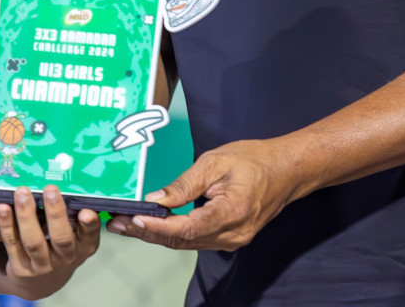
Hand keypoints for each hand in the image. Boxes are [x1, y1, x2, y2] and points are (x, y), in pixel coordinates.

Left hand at [0, 186, 100, 299]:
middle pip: (61, 238)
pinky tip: (3, 208)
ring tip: (22, 193)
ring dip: (27, 215)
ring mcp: (43, 266)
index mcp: (83, 246)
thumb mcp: (74, 235)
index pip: (89, 235)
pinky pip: (13, 244)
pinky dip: (7, 225)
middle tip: (50, 189)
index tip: (86, 211)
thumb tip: (65, 182)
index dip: (89, 225)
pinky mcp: (21, 269)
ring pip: (34, 241)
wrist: (42, 282)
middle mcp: (66, 258)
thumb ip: (73, 215)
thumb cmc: (60, 247)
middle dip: (55, 213)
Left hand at [105, 138, 298, 250]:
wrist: (287, 170)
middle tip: (117, 224)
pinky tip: (154, 226)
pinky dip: (173, 233)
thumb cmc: (255, 160)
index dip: (158, 227)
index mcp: (231, 212)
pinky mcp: (230, 238)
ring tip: (128, 225)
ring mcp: (233, 240)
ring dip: (156, 235)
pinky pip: (197, 240)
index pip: (187, 228)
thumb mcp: (216, 162)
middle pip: (182, 240)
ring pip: (187, 243)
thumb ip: (185, 184)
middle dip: (147, 234)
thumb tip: (156, 200)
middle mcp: (232, 234)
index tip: (134, 220)